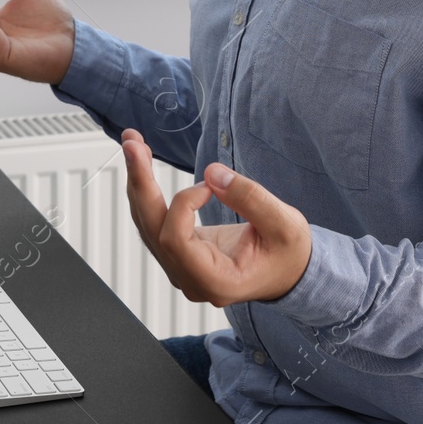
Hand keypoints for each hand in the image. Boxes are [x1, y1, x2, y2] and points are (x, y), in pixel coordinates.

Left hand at [122, 128, 311, 305]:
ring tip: (134, 143)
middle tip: (132, 142)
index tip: (209, 186)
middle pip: (152, 229)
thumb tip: (213, 173)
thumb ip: (251, 198)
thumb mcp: (285, 224)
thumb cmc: (289, 253)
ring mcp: (181, 268)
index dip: (183, 204)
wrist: (289, 272)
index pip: (176, 240)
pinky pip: (154, 222)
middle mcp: (190, 279)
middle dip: (141, 182)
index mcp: (216, 281)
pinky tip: (142, 164)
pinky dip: (147, 190)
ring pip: (147, 223)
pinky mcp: (179, 253)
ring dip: (139, 181)